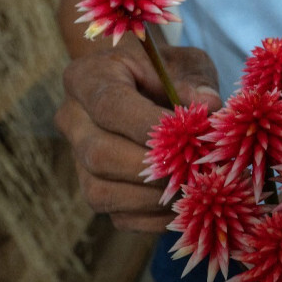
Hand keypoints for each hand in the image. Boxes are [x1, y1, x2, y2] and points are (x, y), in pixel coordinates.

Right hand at [55, 42, 221, 232]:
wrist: (143, 86)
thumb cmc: (167, 72)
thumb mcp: (185, 63)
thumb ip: (196, 81)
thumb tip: (208, 105)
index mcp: (88, 77)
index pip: (110, 106)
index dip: (148, 125)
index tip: (189, 135)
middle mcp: (73, 120)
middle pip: (99, 154)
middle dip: (153, 168)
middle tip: (198, 169)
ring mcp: (78, 161)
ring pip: (102, 192)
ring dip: (154, 197)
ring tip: (195, 189)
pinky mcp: (97, 191)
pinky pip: (119, 217)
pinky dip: (156, 219)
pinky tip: (188, 206)